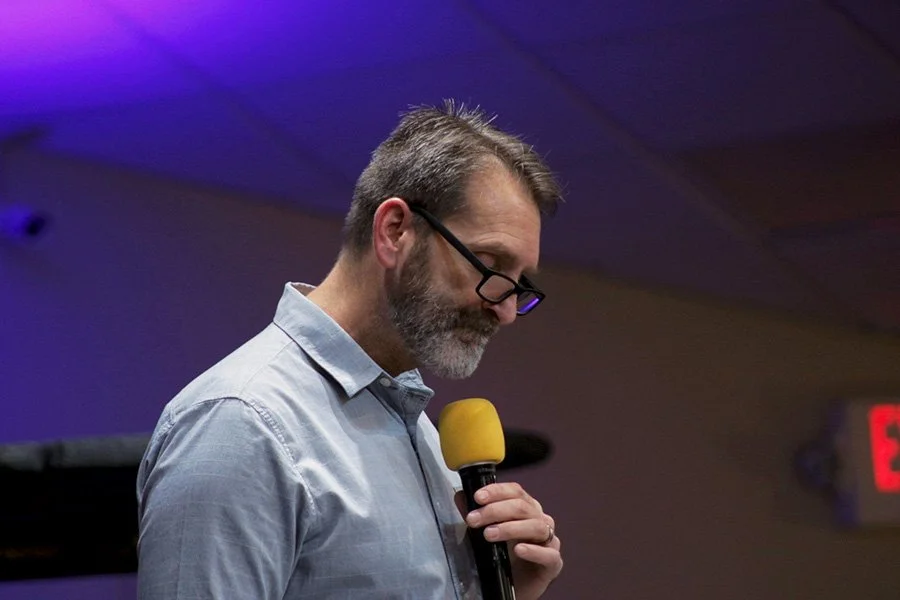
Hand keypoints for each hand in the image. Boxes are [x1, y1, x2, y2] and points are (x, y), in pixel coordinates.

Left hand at [462, 483, 562, 599]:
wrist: (513, 588)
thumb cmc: (502, 556)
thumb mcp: (484, 532)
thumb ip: (476, 514)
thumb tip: (460, 496)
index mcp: (527, 508)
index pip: (515, 491)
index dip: (497, 491)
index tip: (478, 497)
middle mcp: (540, 520)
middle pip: (522, 507)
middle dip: (495, 511)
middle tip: (473, 520)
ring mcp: (549, 541)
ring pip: (536, 526)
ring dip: (510, 528)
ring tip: (489, 535)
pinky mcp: (553, 563)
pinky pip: (548, 554)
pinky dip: (533, 551)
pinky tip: (518, 550)